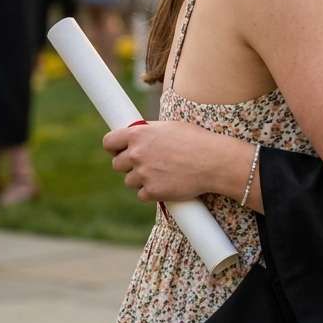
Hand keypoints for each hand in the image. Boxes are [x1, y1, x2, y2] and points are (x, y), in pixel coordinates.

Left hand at [103, 120, 229, 201]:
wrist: (214, 161)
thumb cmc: (196, 140)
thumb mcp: (170, 127)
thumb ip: (148, 132)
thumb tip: (137, 136)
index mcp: (138, 134)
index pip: (109, 142)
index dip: (113, 147)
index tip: (118, 150)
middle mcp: (136, 154)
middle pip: (117, 164)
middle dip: (129, 165)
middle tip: (146, 163)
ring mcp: (143, 174)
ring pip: (130, 181)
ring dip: (142, 179)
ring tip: (163, 173)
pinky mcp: (151, 192)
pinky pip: (142, 195)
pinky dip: (152, 192)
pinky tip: (167, 184)